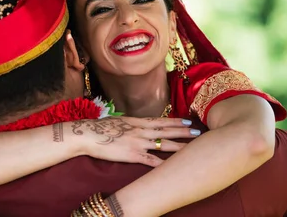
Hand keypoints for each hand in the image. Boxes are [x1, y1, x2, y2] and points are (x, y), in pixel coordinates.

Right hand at [67, 117, 199, 166]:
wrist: (88, 134)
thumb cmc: (101, 128)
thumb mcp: (119, 121)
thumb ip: (132, 124)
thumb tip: (139, 124)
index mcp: (137, 122)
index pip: (161, 121)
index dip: (176, 121)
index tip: (189, 121)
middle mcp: (141, 131)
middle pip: (166, 131)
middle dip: (183, 131)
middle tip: (198, 132)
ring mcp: (138, 142)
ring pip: (163, 144)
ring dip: (179, 145)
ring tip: (192, 147)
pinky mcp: (132, 155)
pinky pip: (151, 160)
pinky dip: (162, 163)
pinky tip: (172, 166)